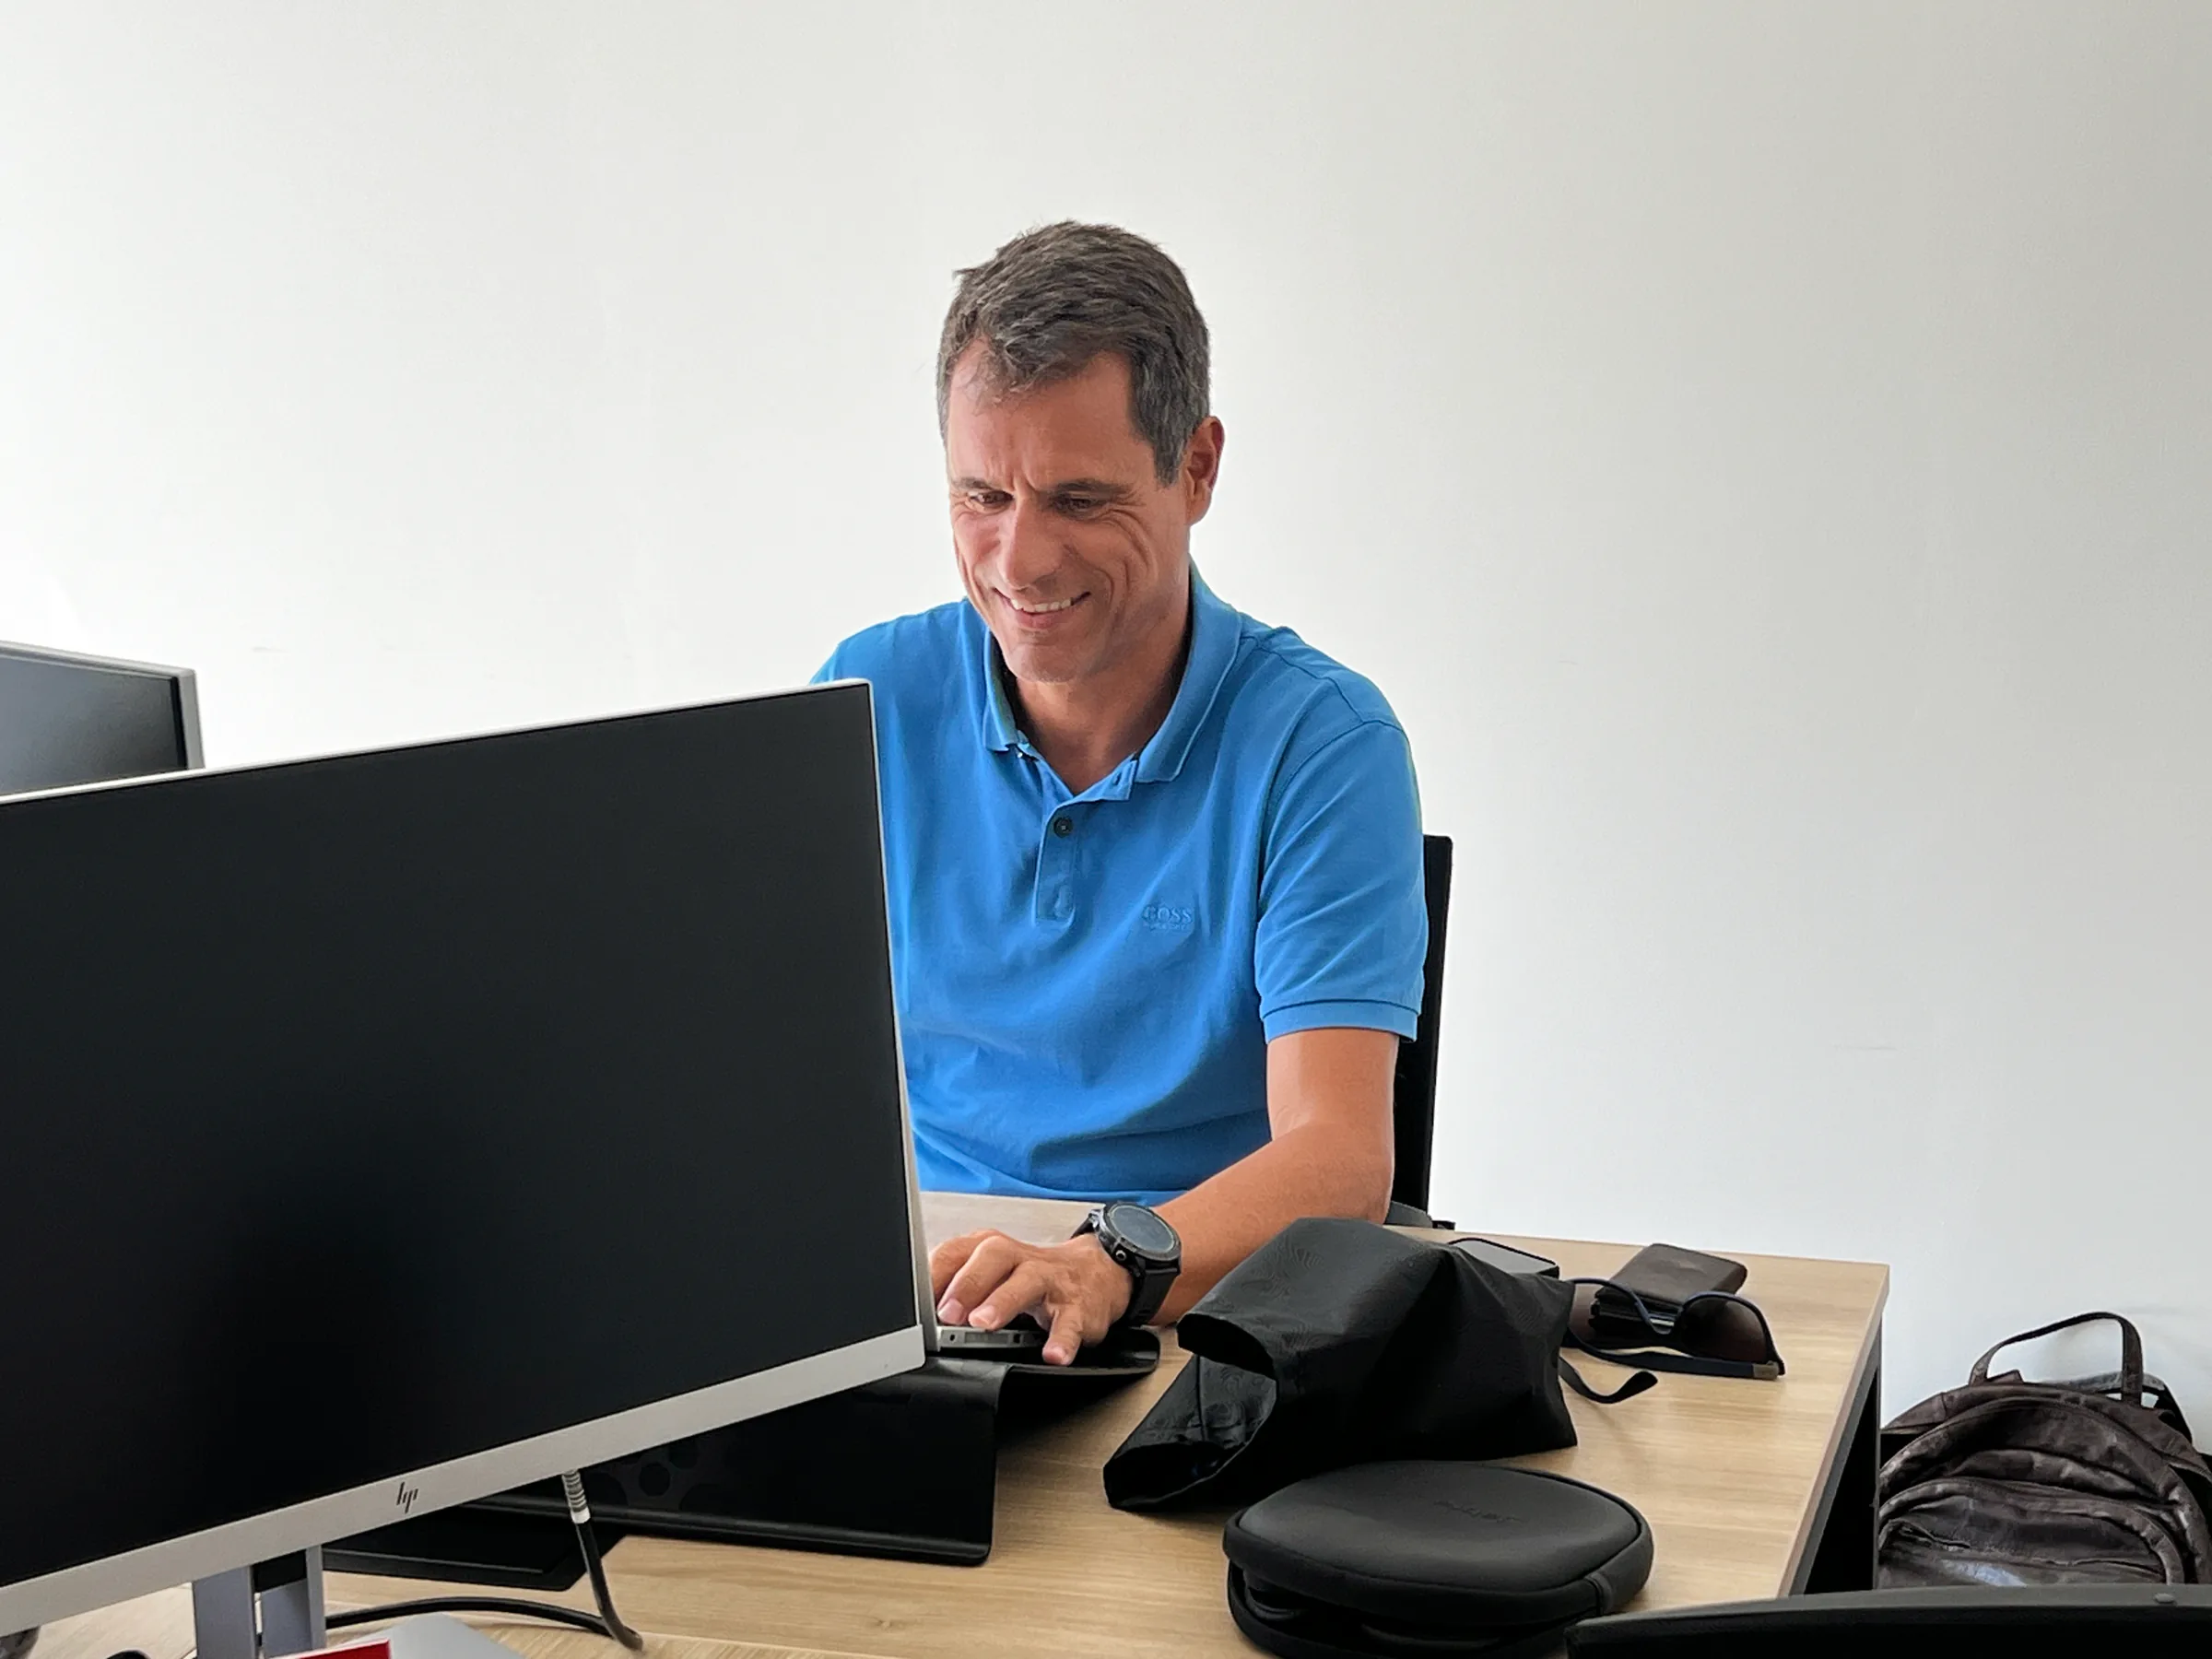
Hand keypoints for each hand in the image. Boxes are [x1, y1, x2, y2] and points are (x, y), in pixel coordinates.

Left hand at [930, 1228, 1133, 1364]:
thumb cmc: (1034, 1276)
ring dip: (1004, 1301)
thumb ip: (958, 1290)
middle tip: (948, 1313)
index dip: (934, 1277)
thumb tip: (920, 1320)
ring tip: (985, 1323)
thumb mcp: (994, 1275)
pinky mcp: (1078, 1307)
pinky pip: (1070, 1322)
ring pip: (1027, 1282)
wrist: (1097, 1273)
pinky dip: (1062, 1339)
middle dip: (967, 1284)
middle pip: (991, 1257)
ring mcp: (1050, 1280)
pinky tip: (1053, 1354)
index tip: (918, 1305)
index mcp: (991, 1249)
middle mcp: (1019, 1259)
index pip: (956, 1253)